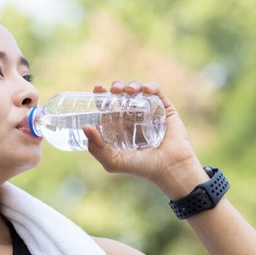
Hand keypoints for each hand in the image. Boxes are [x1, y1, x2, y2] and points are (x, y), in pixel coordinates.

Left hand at [83, 81, 209, 199]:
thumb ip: (97, 149)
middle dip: (116, 88)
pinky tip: (145, 90)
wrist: (170, 168)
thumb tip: (85, 127)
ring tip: (129, 90)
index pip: (109, 108)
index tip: (97, 89)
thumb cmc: (142, 168)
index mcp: (121, 128)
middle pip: (122, 96)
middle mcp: (134, 118)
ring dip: (132, 85)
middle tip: (114, 89)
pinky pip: (157, 93)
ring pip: (138, 91)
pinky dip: (150, 87)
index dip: (102, 97)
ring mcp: (150, 112)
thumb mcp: (113, 162)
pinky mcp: (166, 110)